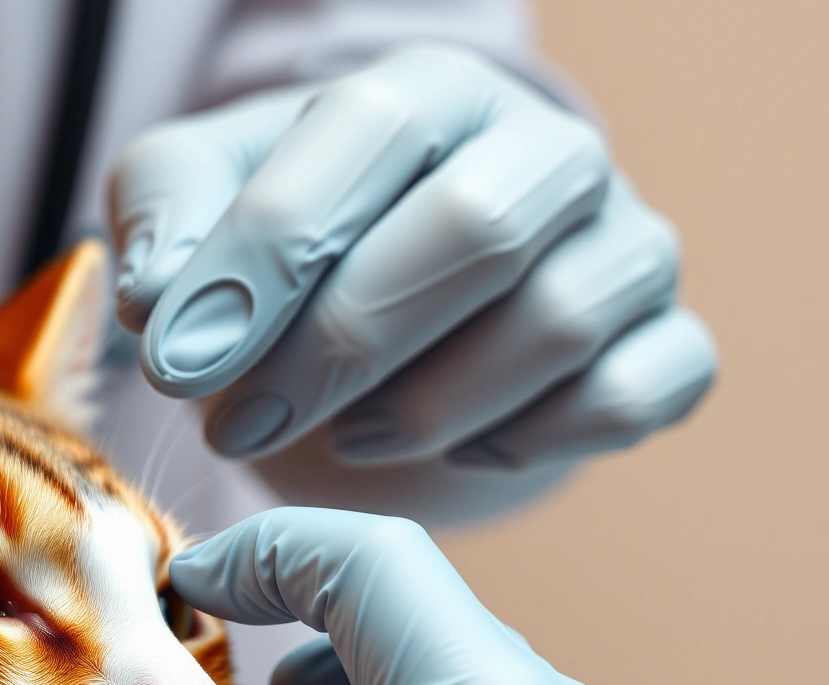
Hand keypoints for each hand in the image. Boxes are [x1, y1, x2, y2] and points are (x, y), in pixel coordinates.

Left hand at [109, 46, 716, 521]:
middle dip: (341, 347)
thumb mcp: (201, 199)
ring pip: (557, 323)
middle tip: (239, 427)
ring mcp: (626, 243)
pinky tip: (453, 451)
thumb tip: (160, 300)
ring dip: (428, 407)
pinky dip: (532, 442)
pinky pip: (628, 397)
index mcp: (434, 89)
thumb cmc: (295, 236)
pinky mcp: (668, 339)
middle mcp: (547, 150)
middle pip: (475, 231)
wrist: (399, 295)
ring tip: (339, 441)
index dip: (265, 257)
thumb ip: (166, 218)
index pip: (366, 137)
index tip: (178, 366)